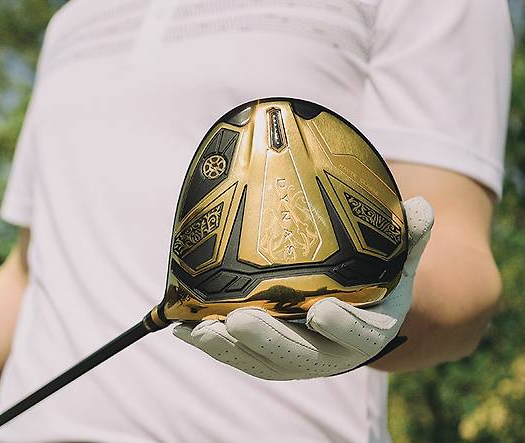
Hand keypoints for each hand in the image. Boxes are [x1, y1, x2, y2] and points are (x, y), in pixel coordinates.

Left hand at [173, 197, 433, 379]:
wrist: (356, 313)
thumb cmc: (374, 283)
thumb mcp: (397, 261)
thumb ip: (410, 238)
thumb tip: (423, 207)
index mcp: (368, 332)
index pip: (358, 334)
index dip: (341, 326)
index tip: (321, 310)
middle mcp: (330, 354)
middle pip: (299, 355)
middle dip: (270, 340)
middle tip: (240, 320)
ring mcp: (294, 358)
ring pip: (262, 361)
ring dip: (231, 348)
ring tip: (202, 330)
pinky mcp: (266, 356)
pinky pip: (238, 356)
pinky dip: (212, 345)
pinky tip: (184, 329)